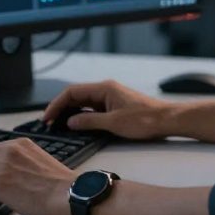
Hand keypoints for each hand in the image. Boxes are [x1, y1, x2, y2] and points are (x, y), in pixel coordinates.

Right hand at [42, 81, 176, 139]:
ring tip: (59, 125)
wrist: (167, 120)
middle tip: (49, 123)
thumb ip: (89, 122)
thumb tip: (71, 122)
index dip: (56, 105)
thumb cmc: (145, 120)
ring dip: (70, 112)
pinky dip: (82, 116)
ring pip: (84, 102)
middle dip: (60, 108)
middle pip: (76, 96)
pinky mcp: (115, 106)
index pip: (72, 92)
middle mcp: (106, 90)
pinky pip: (93, 108)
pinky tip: (77, 125)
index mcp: (104, 88)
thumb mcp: (113, 123)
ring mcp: (111, 97)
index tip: (47, 117)